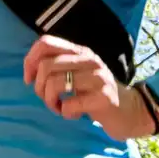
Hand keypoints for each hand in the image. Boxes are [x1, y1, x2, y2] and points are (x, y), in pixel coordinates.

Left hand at [23, 35, 153, 139]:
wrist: (129, 111)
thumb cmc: (96, 94)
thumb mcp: (78, 74)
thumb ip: (59, 67)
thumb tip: (30, 68)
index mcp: (80, 52)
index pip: (46, 43)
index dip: (30, 61)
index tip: (29, 79)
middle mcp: (89, 60)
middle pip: (46, 66)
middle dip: (39, 88)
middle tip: (49, 100)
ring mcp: (97, 78)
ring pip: (54, 84)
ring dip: (50, 101)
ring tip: (59, 108)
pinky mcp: (103, 98)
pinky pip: (68, 104)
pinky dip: (65, 113)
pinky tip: (74, 114)